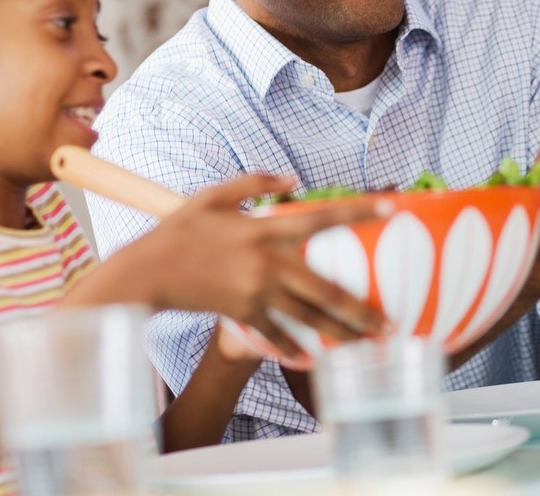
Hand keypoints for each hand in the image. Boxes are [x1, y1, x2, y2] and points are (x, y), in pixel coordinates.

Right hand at [121, 174, 391, 360]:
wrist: (146, 272)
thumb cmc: (180, 230)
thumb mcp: (215, 196)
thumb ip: (256, 182)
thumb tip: (294, 180)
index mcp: (266, 229)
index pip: (323, 218)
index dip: (359, 211)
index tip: (393, 208)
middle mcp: (268, 264)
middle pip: (326, 290)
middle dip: (361, 310)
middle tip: (390, 323)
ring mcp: (256, 293)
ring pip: (308, 317)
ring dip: (340, 334)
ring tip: (367, 345)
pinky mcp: (242, 313)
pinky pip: (275, 333)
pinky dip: (294, 347)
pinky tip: (314, 359)